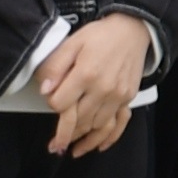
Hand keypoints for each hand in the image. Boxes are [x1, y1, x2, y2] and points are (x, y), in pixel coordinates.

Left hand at [39, 13, 155, 158]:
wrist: (132, 30)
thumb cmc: (100, 36)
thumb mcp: (72, 43)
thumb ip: (56, 66)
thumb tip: (45, 90)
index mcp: (86, 74)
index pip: (61, 104)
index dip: (52, 104)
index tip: (52, 100)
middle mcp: (103, 89)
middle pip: (78, 120)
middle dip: (63, 133)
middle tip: (53, 145)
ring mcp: (118, 96)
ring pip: (96, 126)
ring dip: (81, 138)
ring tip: (68, 146)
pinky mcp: (127, 98)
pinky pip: (118, 124)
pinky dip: (107, 138)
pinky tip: (97, 147)